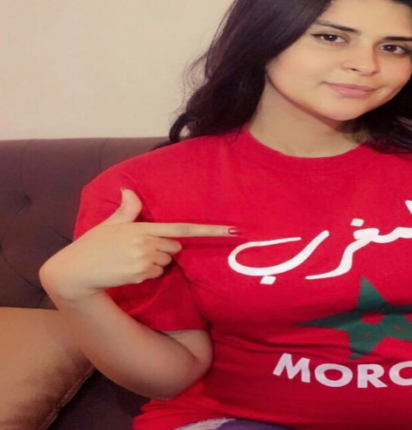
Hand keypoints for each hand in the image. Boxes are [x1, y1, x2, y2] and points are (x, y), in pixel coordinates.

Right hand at [40, 187, 235, 301]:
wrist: (75, 272)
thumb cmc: (92, 245)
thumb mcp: (109, 224)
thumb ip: (126, 210)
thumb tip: (129, 190)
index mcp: (141, 226)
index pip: (182, 228)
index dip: (209, 230)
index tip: (231, 230)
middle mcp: (146, 242)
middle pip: (174, 246)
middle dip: (163, 248)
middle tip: (137, 249)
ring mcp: (144, 260)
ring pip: (165, 261)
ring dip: (154, 261)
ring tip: (129, 259)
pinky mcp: (140, 274)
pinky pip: (156, 273)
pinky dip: (146, 273)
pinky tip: (127, 270)